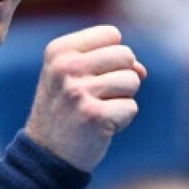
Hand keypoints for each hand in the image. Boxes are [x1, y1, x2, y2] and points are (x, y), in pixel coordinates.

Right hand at [24, 25, 144, 172]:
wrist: (47, 154)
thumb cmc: (66, 109)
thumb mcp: (73, 74)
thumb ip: (108, 60)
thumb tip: (141, 70)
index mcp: (59, 50)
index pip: (111, 34)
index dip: (112, 57)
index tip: (91, 76)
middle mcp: (66, 67)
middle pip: (126, 55)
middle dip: (121, 77)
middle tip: (96, 96)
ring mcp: (79, 91)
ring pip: (132, 80)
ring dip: (122, 99)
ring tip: (97, 111)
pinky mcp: (94, 116)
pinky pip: (131, 107)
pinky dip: (121, 120)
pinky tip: (100, 126)